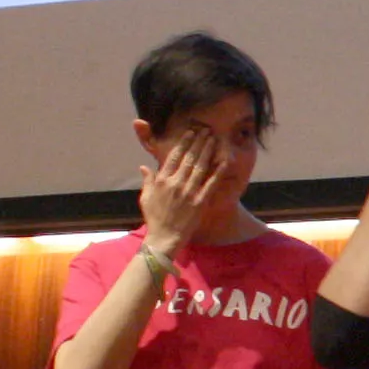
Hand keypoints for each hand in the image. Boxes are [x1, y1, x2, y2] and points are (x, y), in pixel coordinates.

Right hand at [138, 126, 218, 254]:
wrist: (164, 238)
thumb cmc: (154, 218)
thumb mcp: (145, 198)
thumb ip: (147, 181)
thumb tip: (144, 167)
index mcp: (162, 180)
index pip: (174, 156)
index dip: (184, 143)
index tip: (190, 133)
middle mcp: (175, 183)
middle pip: (189, 158)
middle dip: (198, 142)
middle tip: (206, 130)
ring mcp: (188, 192)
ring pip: (200, 167)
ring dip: (207, 151)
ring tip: (213, 139)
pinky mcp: (199, 202)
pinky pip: (211, 184)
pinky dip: (218, 171)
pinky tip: (224, 160)